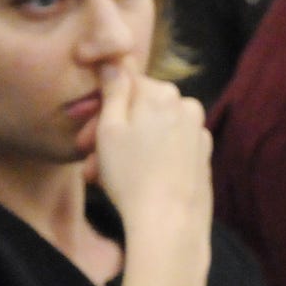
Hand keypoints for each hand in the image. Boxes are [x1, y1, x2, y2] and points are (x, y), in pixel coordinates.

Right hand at [91, 62, 211, 239]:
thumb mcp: (110, 129)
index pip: (126, 84)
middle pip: (138, 111)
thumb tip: (114, 62)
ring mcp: (198, 134)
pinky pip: (167, 150)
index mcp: (164, 93)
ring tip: (99, 177)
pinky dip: (146, 160)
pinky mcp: (202, 158)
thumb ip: (114, 91)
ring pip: (150, 133)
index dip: (99, 106)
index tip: (83, 129)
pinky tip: (127, 182)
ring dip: (122, 150)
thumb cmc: (132, 176)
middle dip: (108, 132)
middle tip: (86, 156)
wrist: (169, 223)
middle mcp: (187, 108)